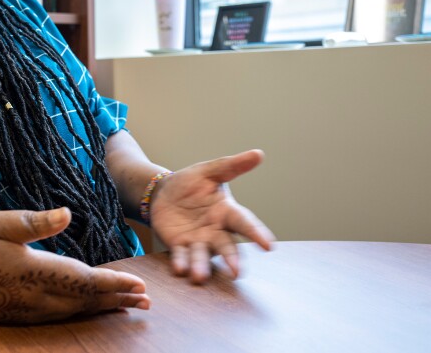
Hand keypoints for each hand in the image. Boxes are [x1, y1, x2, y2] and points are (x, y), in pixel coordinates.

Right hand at [0, 208, 149, 322]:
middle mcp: (30, 297)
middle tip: (145, 301)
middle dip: (116, 300)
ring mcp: (21, 310)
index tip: (138, 285)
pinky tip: (82, 310)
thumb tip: (68, 214)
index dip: (113, 283)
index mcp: (30, 270)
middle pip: (83, 301)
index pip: (82, 280)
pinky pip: (53, 317)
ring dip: (99, 309)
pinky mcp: (11, 315)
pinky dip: (76, 314)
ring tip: (123, 307)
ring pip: (70, 312)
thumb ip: (33, 222)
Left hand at [150, 150, 274, 283]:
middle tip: (237, 272)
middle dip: (232, 259)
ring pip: (203, 256)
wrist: (161, 192)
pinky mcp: (179, 246)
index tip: (269, 245)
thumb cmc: (190, 183)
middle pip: (226, 246)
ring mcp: (198, 240)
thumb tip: (258, 154)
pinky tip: (180, 269)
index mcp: (226, 212)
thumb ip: (232, 166)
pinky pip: (181, 256)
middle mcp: (216, 230)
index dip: (257, 233)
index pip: (244, 223)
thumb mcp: (209, 171)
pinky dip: (181, 262)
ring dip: (201, 266)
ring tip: (199, 276)